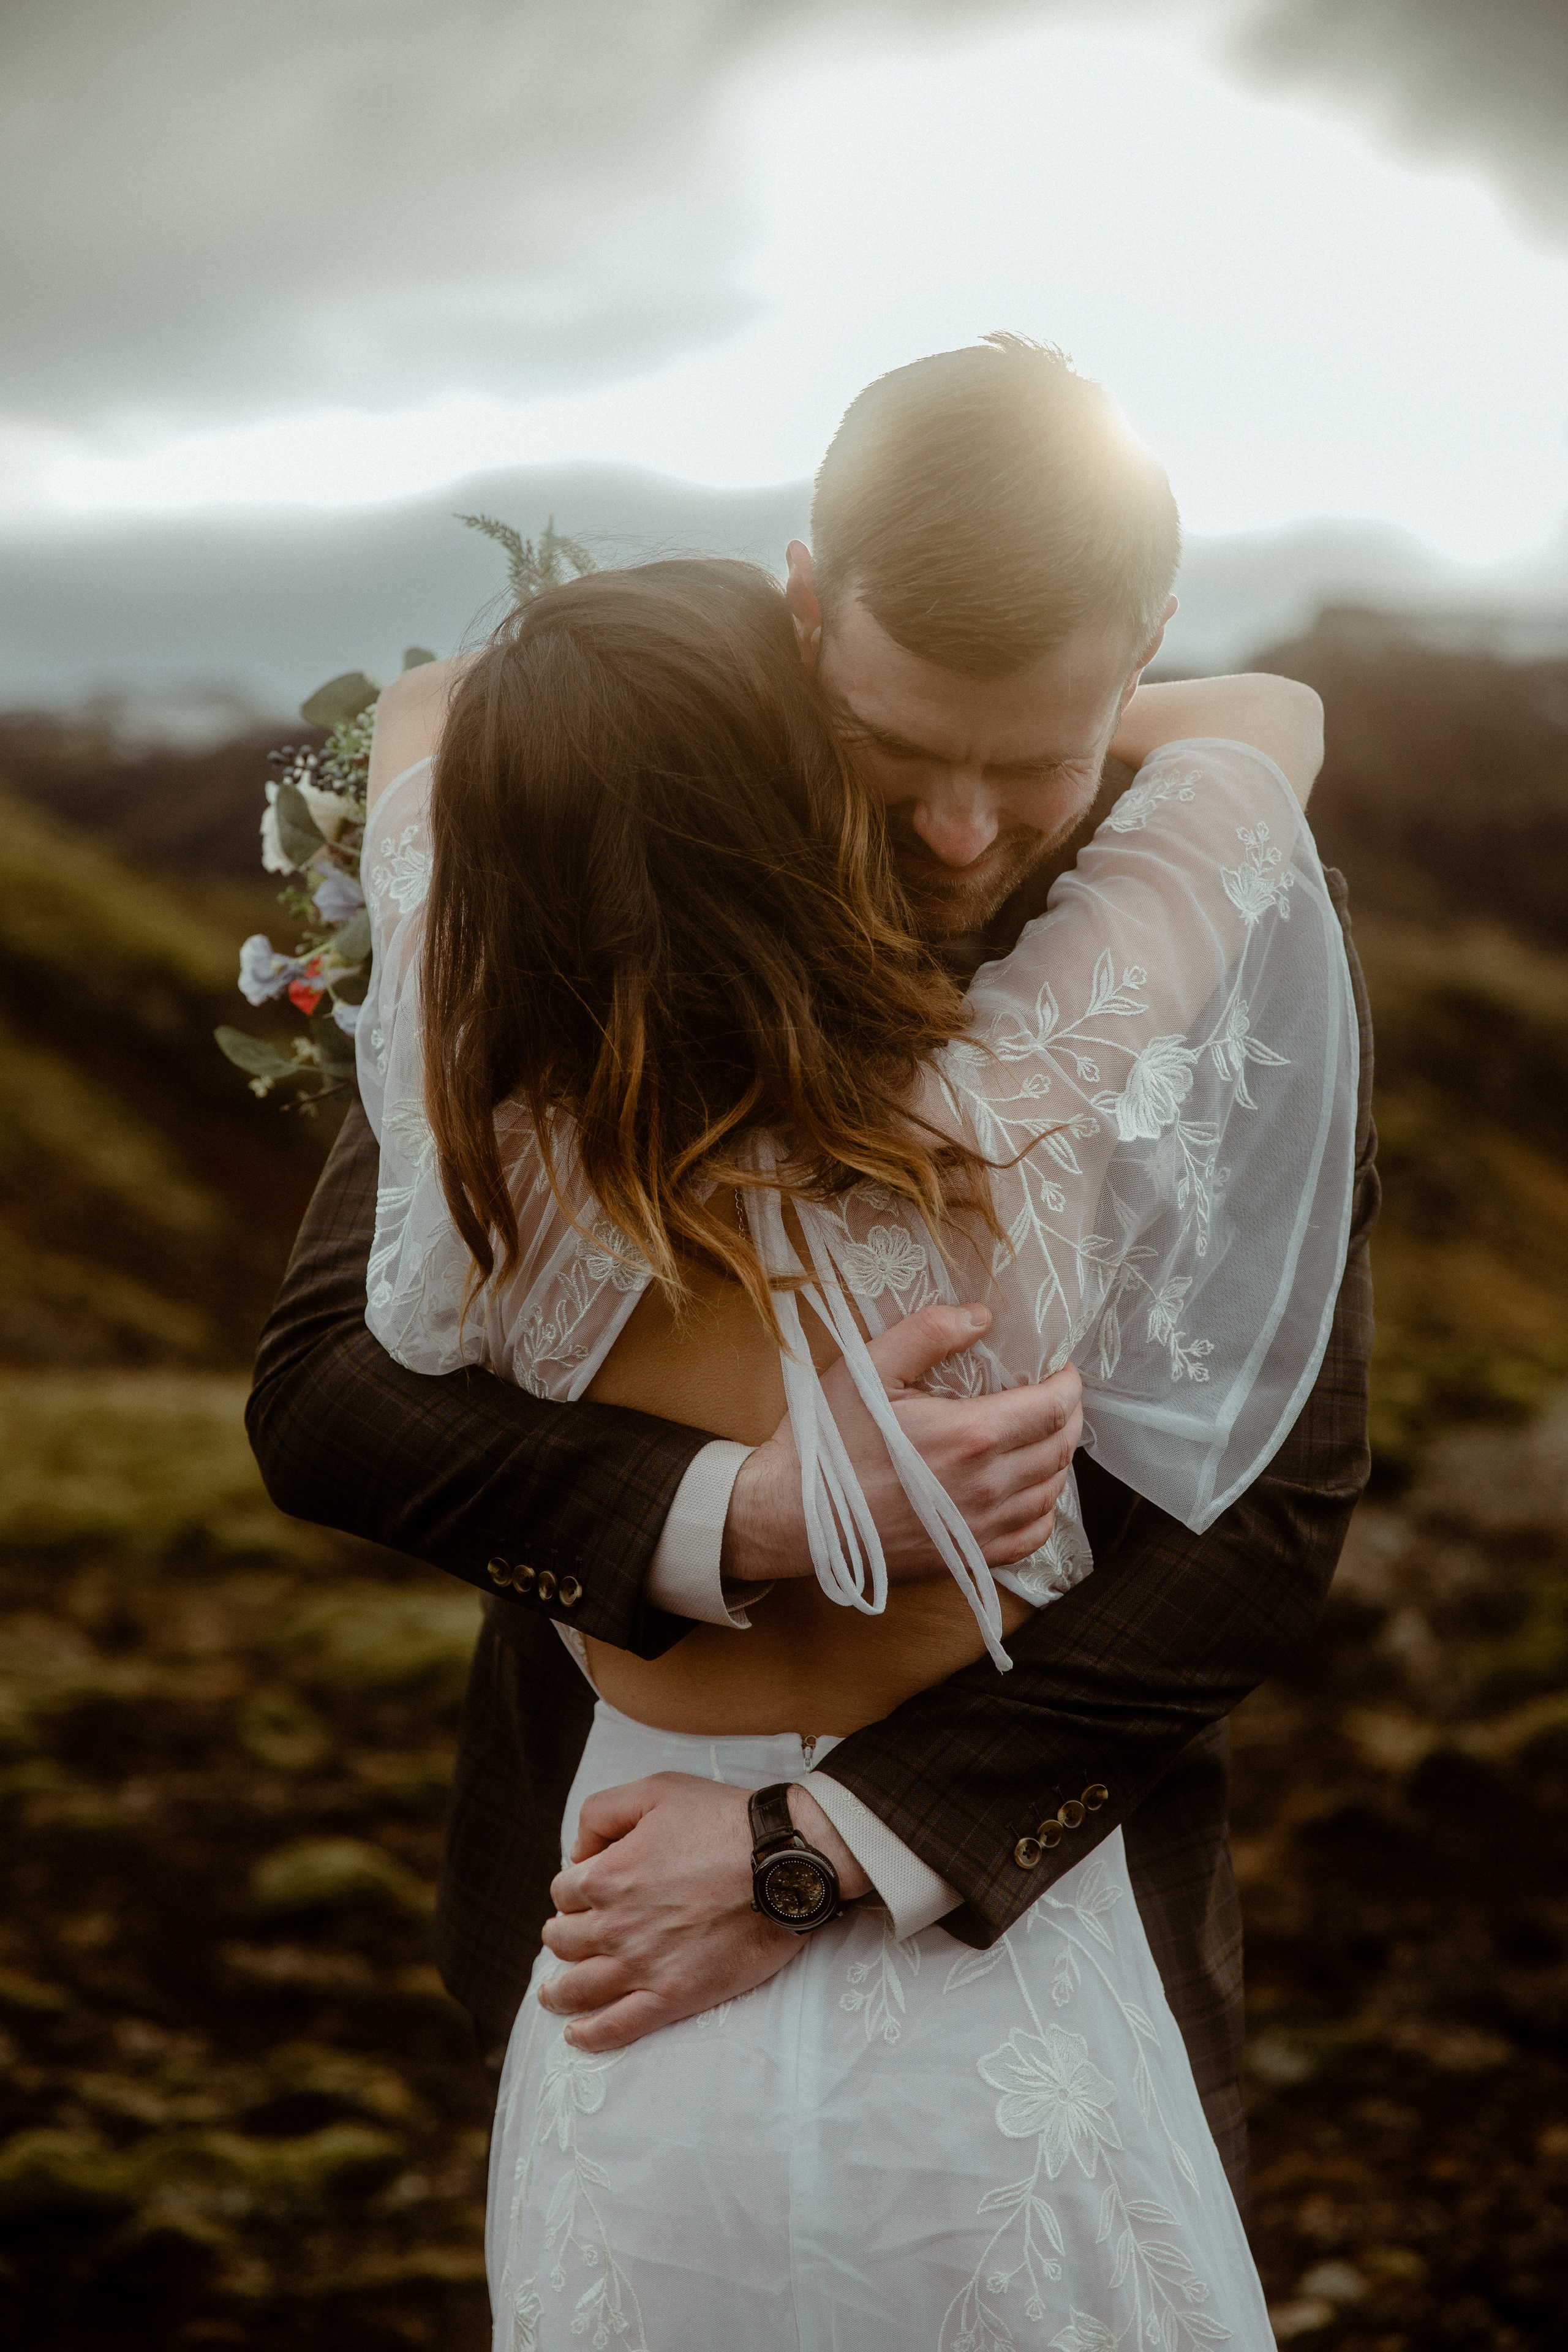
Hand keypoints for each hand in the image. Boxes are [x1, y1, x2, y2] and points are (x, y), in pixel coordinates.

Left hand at [537, 1773, 867, 2052]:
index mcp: (606, 1876)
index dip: (573, 1887)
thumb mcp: (655, 1790)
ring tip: (552, 1995)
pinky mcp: (673, 1995)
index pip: (563, 1891)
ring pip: (578, 1988)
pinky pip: (619, 2027)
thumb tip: (578, 1851)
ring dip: (558, 1991)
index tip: (589, 1889)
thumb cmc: (724, 1820)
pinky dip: (591, 2035)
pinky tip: (577, 2034)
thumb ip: (602, 1812)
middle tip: (573, 1935)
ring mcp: (643, 1966)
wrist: (785, 1864)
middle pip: (563, 1940)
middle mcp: (615, 1926)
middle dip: (563, 1934)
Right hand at [722, 1301, 1081, 1584]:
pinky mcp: (967, 1557)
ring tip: (1041, 1435)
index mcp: (969, 1435)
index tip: (1060, 1369)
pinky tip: (1028, 1488)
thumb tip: (982, 1316)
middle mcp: (985, 1486)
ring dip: (1057, 1458)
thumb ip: (927, 1333)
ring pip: (1051, 1491)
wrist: (792, 1516)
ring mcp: (979, 1529)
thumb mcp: (866, 1367)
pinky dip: (1043, 1508)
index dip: (1068, 1384)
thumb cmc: (826, 1441)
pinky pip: (1032, 1535)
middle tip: (1054, 1395)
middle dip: (1067, 1416)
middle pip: (1059, 1448)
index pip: (1053, 1408)